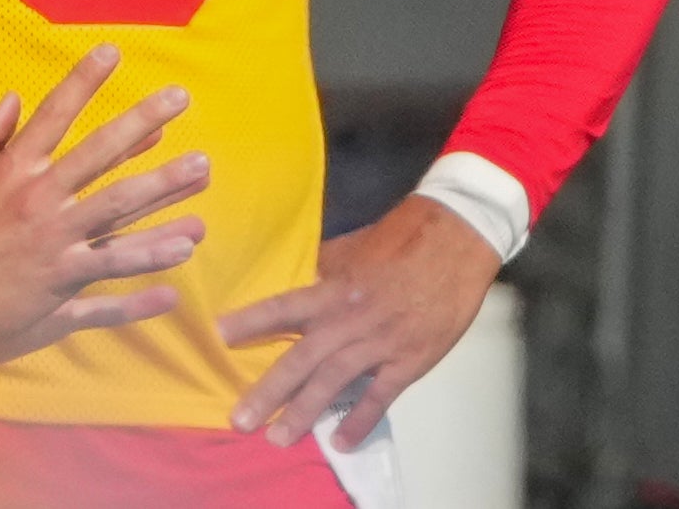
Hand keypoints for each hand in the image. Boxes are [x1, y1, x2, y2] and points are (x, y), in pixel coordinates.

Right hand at [0, 44, 210, 369]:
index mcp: (12, 175)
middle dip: (143, 124)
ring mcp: (57, 250)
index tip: (112, 51)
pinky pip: (113, 287)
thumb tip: (14, 99)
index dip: (83, 82)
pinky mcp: (62, 292)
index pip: (53, 117)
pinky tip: (179, 269)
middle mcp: (40, 206)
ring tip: (202, 177)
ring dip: (165, 197)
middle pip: (102, 157)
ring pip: (121, 218)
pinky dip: (146, 283)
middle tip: (180, 98)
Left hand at [218, 195, 501, 449]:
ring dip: (304, 412)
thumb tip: (305, 279)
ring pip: (334, 381)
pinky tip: (339, 441)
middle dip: (269, 391)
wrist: (457, 239)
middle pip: (302, 358)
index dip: (252, 321)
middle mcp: (350, 317)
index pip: (285, 307)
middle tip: (239, 420)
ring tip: (277, 438)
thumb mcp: (356, 246)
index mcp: (335, 286)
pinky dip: (360, 420)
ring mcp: (380, 341)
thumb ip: (327, 268)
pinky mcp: (409, 359)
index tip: (220, 334)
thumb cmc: (404, 237)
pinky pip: (380, 396)